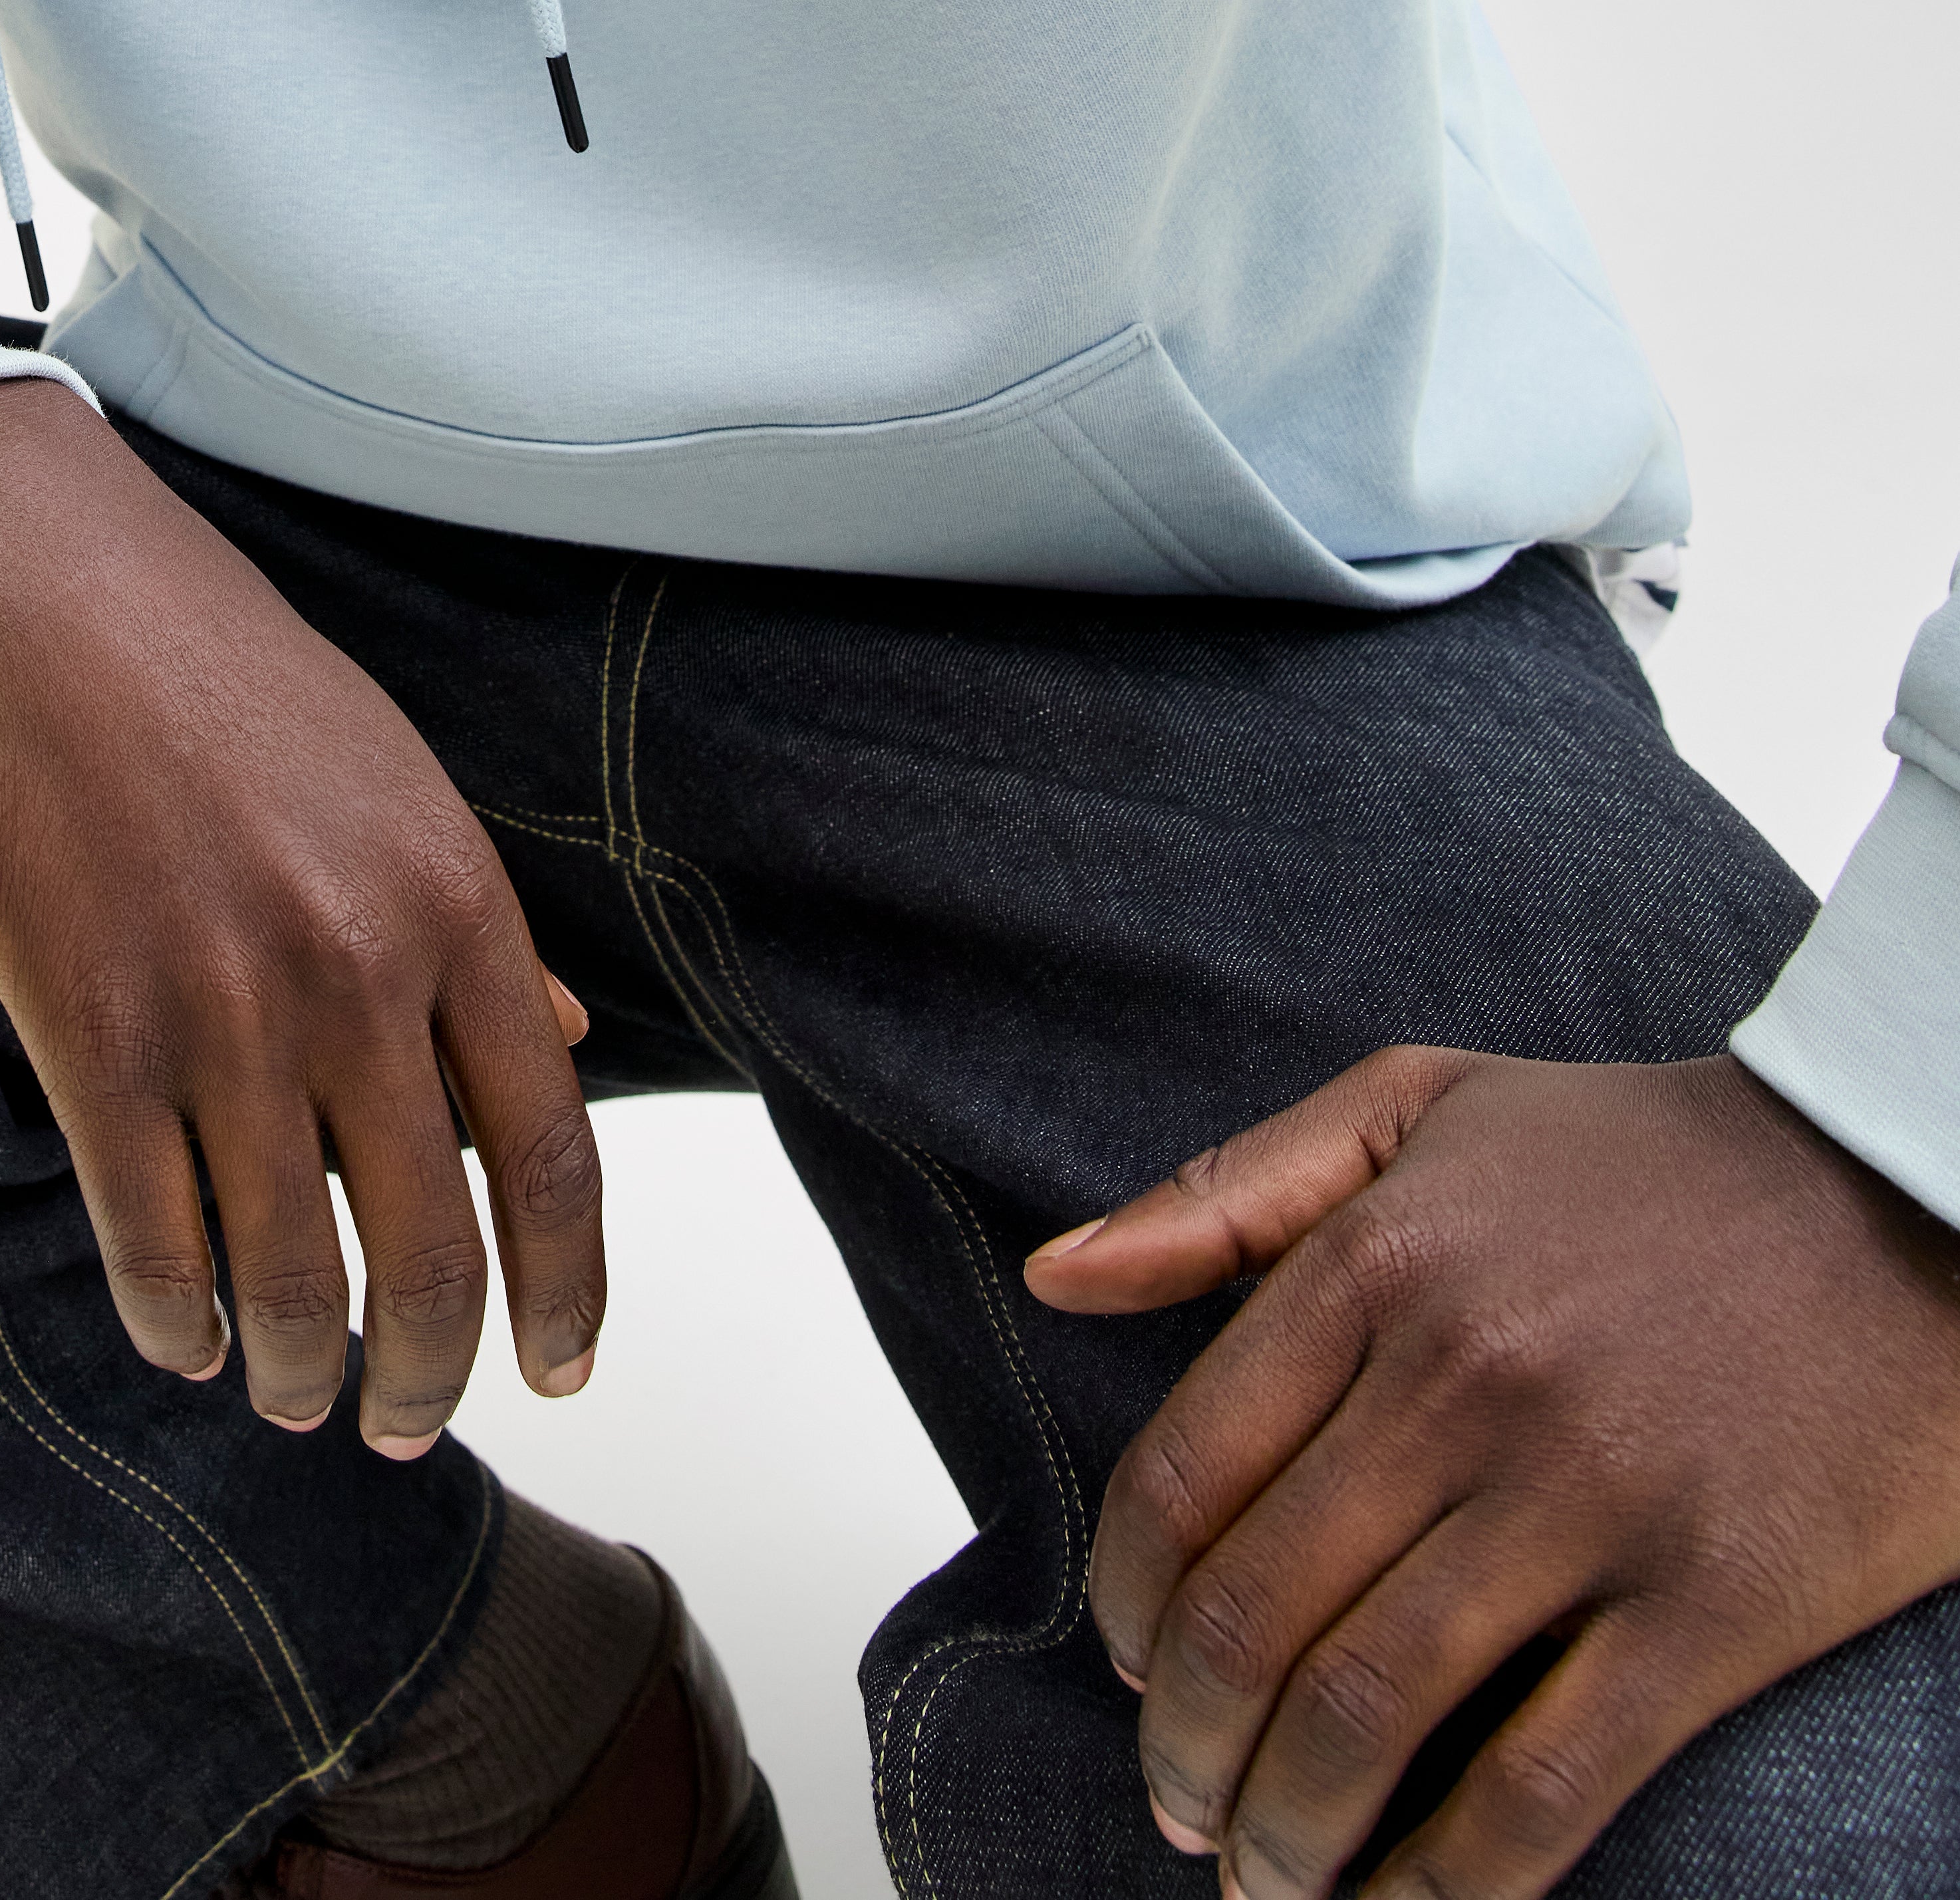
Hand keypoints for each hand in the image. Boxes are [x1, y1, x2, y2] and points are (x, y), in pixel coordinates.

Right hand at [0, 379, 601, 1452]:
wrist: (45, 599)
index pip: (554, 1155)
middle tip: (406, 1421)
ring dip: (300, 1372)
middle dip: (425, 1375)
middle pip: (429, 1252)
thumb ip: (482, 934)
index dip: (569, 1291)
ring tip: (297, 1395)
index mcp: (455, 905)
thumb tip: (563, 1050)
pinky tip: (190, 1343)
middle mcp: (356, 975)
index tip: (563, 1368)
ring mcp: (222, 1017)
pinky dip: (180, 1326)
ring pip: (289, 1278)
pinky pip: (155, 1246)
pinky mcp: (93, 1042)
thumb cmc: (224, 677)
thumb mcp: (397, 784)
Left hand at [1024, 1046, 1959, 1892]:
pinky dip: (1449, 1882)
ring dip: (1291, 1830)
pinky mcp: (1712, 1606)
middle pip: (1256, 1615)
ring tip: (1270, 1877)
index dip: (1124, 1602)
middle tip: (1183, 1808)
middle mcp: (1460, 1382)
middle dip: (1189, 1746)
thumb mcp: (1418, 1109)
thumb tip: (1056, 1275)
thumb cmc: (1647, 1153)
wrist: (1898, 1184)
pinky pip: (1542, 1786)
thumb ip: (1228, 1193)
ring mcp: (1589, 1501)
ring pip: (1373, 1714)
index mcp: (1377, 1265)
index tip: (1124, 1666)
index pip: (1182, 1477)